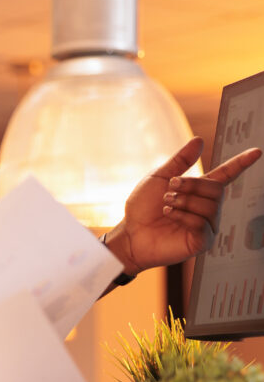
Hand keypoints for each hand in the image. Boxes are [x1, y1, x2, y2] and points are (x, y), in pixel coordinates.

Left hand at [104, 137, 261, 274]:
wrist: (131, 234)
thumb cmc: (141, 208)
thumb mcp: (158, 178)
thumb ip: (180, 161)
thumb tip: (199, 140)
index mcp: (199, 191)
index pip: (226, 175)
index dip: (240, 164)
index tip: (256, 151)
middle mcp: (207, 208)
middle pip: (216, 189)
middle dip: (191, 186)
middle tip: (169, 191)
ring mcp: (207, 225)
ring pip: (210, 206)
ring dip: (183, 202)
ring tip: (166, 206)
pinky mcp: (203, 241)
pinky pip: (203, 223)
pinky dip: (183, 216)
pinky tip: (169, 216)